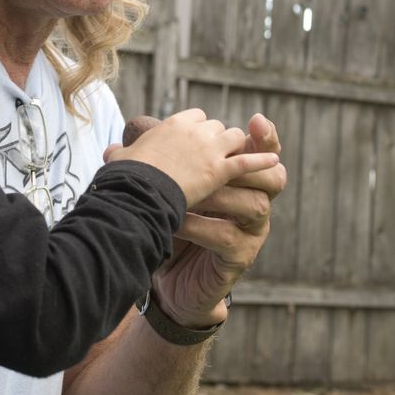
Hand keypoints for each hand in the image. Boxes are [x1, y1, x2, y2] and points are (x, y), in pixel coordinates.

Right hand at [104, 109, 278, 208]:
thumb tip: (109, 151)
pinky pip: (247, 161)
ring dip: (237, 148)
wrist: (137, 192)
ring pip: (234, 139)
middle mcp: (194, 131)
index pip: (196, 117)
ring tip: (239, 160)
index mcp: (172, 124)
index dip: (199, 130)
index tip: (196, 142)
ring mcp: (209, 150)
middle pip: (218, 127)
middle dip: (219, 140)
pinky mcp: (219, 170)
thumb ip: (119, 153)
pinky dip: (261, 161)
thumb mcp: (119, 159)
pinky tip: (273, 161)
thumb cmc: (125, 176)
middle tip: (218, 156)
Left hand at [155, 114, 284, 328]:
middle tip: (219, 162)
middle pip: (273, 177)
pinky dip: (201, 226)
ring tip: (188, 194)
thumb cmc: (169, 223)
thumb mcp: (165, 189)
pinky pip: (227, 237)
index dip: (265, 137)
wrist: (165, 275)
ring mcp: (251, 232)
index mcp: (241, 180)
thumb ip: (154, 162)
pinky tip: (177, 221)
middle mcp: (253, 202)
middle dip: (249, 165)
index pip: (263, 153)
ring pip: (254, 205)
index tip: (255, 119)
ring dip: (219, 196)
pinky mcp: (240, 257)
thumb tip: (121, 137)